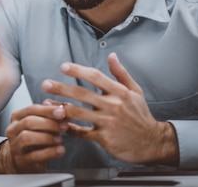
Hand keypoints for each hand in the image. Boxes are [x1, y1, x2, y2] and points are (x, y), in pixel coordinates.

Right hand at [0, 103, 67, 172]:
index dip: (47, 110)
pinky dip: (50, 152)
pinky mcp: (22, 161)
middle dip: (49, 123)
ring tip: (59, 139)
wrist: (27, 160)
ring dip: (47, 137)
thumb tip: (63, 108)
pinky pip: (34, 156)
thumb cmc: (36, 138)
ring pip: (27, 137)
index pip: (31, 109)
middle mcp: (13, 130)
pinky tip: (60, 150)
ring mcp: (15, 146)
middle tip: (64, 126)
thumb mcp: (43, 124)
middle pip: (28, 122)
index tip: (62, 112)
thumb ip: (51, 116)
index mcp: (18, 117)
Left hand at [41, 52, 178, 165]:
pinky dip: (70, 128)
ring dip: (61, 108)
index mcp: (119, 92)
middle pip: (82, 94)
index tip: (63, 67)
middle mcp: (113, 106)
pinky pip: (82, 133)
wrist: (152, 142)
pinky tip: (60, 123)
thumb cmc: (141, 115)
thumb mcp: (135, 91)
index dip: (78, 71)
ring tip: (47, 103)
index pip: (95, 77)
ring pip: (79, 114)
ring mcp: (108, 123)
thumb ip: (121, 73)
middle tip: (45, 84)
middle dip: (61, 88)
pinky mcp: (105, 139)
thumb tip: (111, 55)